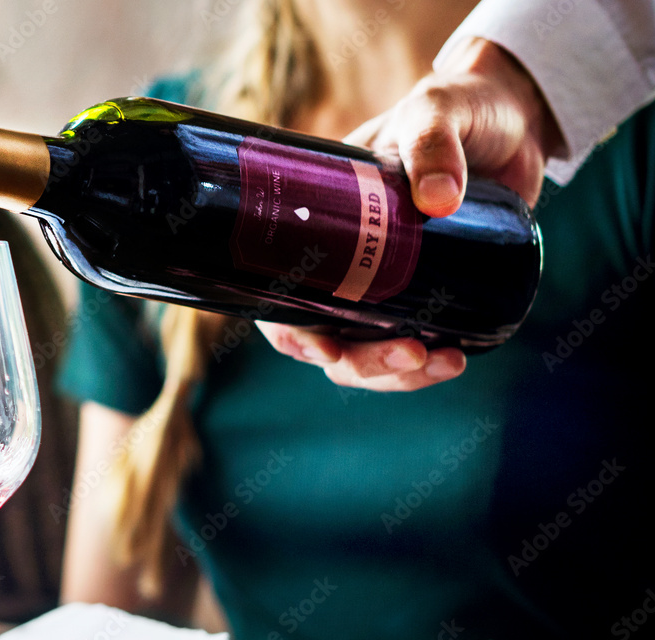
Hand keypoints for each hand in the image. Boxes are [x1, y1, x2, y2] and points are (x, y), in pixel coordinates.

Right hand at [256, 39, 559, 384]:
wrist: (516, 117)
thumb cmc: (458, 106)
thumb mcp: (435, 111)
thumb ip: (433, 142)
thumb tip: (439, 200)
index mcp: (321, 224)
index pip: (281, 296)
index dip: (292, 334)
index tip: (326, 349)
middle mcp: (345, 263)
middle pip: (328, 340)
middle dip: (363, 363)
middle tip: (411, 353)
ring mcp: (387, 284)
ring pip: (368, 354)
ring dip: (397, 375)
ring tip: (446, 362)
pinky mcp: (432, 295)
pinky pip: (415, 347)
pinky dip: (429, 367)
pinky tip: (458, 358)